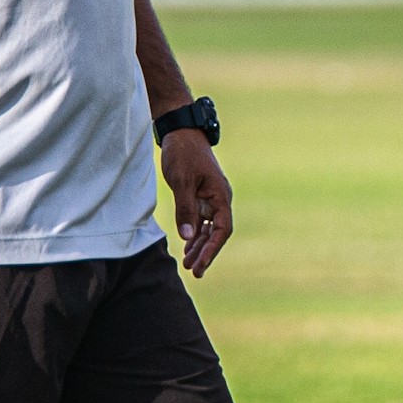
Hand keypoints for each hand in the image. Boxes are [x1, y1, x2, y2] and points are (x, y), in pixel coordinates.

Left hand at [159, 129, 232, 277]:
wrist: (180, 130)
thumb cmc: (182, 152)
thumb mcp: (181, 181)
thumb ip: (185, 209)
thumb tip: (187, 237)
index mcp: (221, 195)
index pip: (222, 229)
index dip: (212, 249)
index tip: (201, 265)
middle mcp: (219, 198)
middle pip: (216, 232)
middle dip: (205, 252)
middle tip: (193, 272)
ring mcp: (210, 197)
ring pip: (208, 227)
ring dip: (199, 245)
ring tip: (188, 264)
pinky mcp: (200, 194)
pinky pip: (200, 219)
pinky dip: (194, 233)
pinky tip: (187, 246)